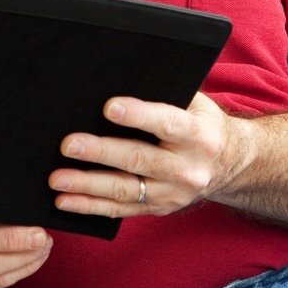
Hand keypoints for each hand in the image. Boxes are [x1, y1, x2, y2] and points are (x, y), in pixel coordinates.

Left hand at [49, 92, 241, 217]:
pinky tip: (65, 200)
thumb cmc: (201, 122)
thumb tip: (119, 77)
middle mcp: (187, 168)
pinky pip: (121, 210)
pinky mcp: (159, 209)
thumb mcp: (196, 102)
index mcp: (198, 134)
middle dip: (101, 152)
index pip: (167, 123)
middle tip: (69, 144)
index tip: (109, 107)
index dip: (138, 115)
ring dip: (87, 185)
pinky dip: (91, 206)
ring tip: (57, 179)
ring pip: (125, 189)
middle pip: (139, 159)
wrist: (230, 163)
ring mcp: (173, 193)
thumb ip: (165, 93)